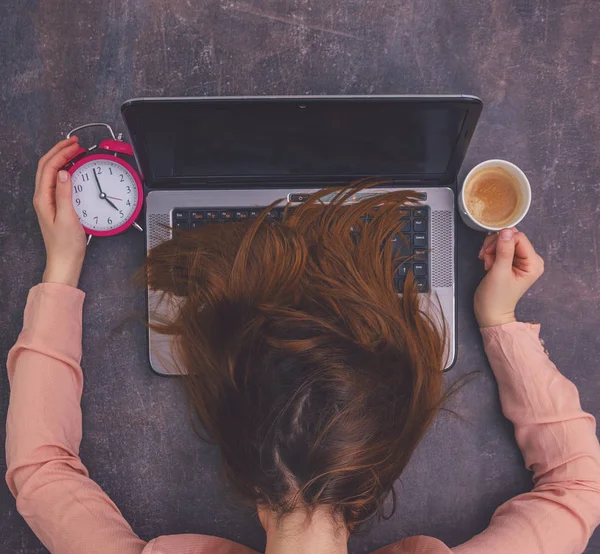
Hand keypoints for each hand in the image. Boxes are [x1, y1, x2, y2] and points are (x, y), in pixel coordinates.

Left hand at [34, 137, 86, 286]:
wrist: (65, 261)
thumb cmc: (66, 244)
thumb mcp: (68, 217)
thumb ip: (64, 194)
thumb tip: (64, 172)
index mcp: (43, 198)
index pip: (50, 167)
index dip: (62, 153)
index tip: (75, 146)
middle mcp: (43, 198)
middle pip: (47, 166)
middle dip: (59, 151)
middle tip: (74, 143)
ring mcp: (48, 201)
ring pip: (51, 172)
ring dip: (61, 159)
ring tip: (73, 151)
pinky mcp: (56, 205)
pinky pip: (57, 182)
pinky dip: (65, 170)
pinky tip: (73, 170)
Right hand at [474, 228, 544, 326]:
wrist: (490, 312)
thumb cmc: (496, 297)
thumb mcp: (499, 272)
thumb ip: (504, 250)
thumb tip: (506, 231)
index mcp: (533, 263)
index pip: (519, 238)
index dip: (502, 241)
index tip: (490, 253)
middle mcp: (530, 260)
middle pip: (512, 237)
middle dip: (495, 245)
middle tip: (487, 258)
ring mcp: (521, 260)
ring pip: (504, 240)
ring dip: (491, 249)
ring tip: (487, 263)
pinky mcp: (512, 261)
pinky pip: (501, 247)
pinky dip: (491, 253)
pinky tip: (488, 263)